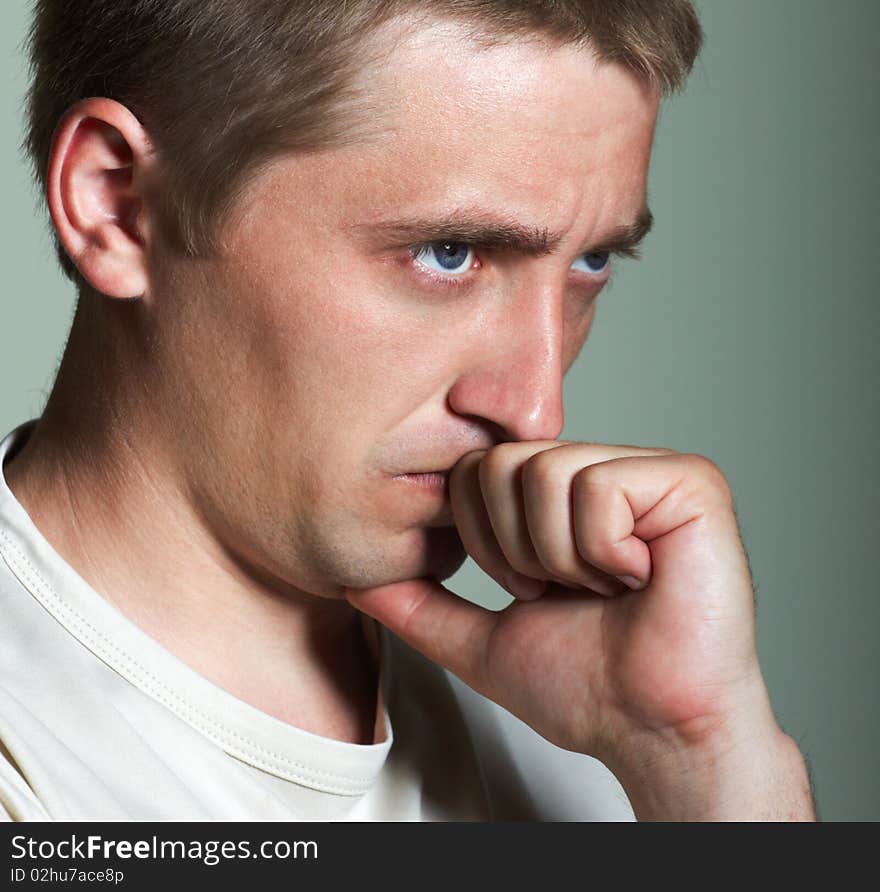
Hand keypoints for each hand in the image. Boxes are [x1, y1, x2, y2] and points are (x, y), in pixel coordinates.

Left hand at [345, 441, 814, 819]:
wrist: (652, 729)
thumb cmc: (585, 687)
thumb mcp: (481, 640)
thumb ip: (420, 604)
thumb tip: (356, 579)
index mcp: (563, 496)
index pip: (479, 467)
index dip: (485, 539)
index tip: (530, 588)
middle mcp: (605, 469)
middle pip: (504, 461)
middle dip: (516, 548)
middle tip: (565, 588)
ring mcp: (650, 470)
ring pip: (546, 472)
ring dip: (559, 557)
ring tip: (605, 584)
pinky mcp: (691, 482)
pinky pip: (599, 488)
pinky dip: (603, 552)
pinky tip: (641, 576)